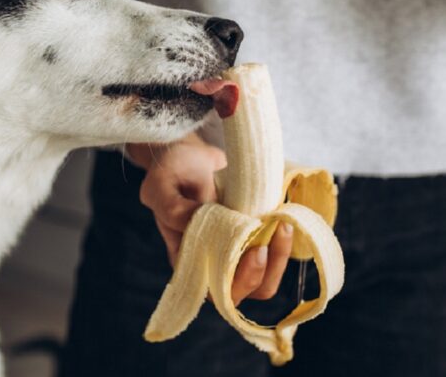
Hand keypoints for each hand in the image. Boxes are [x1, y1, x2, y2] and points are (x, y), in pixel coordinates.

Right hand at [127, 134, 293, 305]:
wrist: (189, 154)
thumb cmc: (171, 171)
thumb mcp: (161, 185)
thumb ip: (172, 208)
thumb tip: (201, 223)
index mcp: (186, 257)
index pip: (213, 291)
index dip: (237, 281)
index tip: (254, 250)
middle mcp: (212, 260)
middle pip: (243, 291)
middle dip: (264, 271)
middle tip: (274, 233)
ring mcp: (235, 250)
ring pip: (264, 277)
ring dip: (279, 256)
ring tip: (283, 225)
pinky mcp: (253, 235)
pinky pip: (274, 252)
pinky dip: (283, 240)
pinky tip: (283, 215)